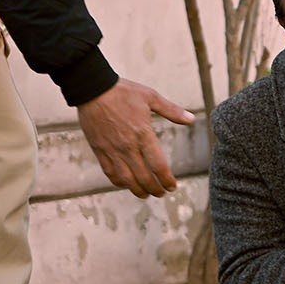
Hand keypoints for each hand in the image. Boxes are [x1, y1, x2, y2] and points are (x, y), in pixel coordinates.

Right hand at [76, 79, 194, 198]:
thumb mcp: (150, 97)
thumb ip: (172, 111)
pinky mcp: (100, 150)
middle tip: (162, 193)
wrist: (92, 89)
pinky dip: (119, 182)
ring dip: (138, 191)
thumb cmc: (123, 91)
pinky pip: (110, 173)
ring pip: (127, 180)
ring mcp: (112, 150)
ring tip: (146, 194)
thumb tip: (192, 119)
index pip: (158, 165)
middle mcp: (128, 146)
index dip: (167, 180)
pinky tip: (126, 184)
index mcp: (143, 134)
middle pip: (144, 177)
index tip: (172, 186)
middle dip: (155, 189)